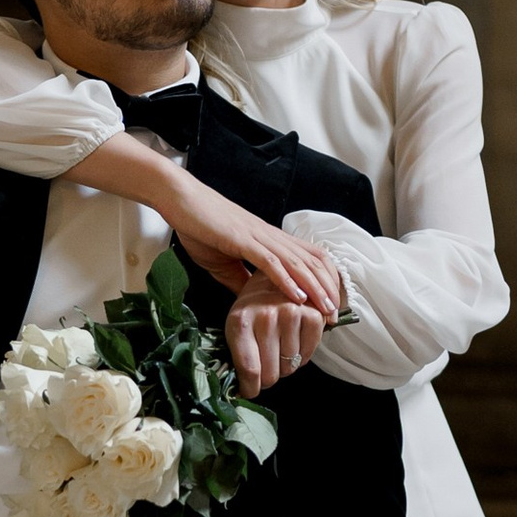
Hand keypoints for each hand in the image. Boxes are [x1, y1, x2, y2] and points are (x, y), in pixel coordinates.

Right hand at [159, 174, 343, 316]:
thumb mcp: (224, 262)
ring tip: (326, 310)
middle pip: (311, 262)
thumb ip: (241, 281)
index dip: (324, 281)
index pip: (309, 259)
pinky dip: (285, 279)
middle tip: (336, 316)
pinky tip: (297, 296)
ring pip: (296, 263)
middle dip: (327, 290)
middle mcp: (270, 237)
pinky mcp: (241, 239)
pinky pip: (269, 261)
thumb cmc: (200, 227)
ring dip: (314, 288)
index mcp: (269, 241)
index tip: (330, 305)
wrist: (180, 199)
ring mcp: (258, 237)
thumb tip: (253, 302)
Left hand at [225, 274, 325, 394]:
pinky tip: (294, 345)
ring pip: (290, 365)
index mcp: (241, 321)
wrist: (278, 274)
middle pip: (271, 373)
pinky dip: (303, 356)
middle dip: (268, 379)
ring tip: (279, 350)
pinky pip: (309, 353)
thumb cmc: (254, 305)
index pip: (249, 369)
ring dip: (285, 366)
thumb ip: (238, 354)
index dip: (251, 388)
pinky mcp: (312, 314)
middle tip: (266, 370)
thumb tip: (243, 390)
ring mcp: (291, 314)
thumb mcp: (237, 323)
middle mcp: (266, 317)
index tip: (250, 391)